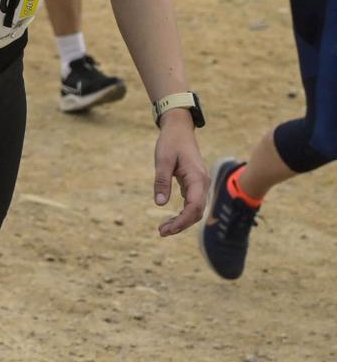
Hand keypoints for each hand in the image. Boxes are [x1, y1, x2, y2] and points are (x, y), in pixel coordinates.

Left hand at [152, 116, 206, 236]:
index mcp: (197, 178)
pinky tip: (171, 218)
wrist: (179, 129)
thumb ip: (161, 181)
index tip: (166, 229)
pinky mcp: (195, 183)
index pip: (194, 207)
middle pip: (196, 212)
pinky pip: (192, 202)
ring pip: (195, 209)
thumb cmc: (170, 142)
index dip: (182, 221)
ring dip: (182, 220)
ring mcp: (200, 184)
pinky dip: (183, 212)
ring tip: (164, 228)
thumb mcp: (162, 159)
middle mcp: (202, 183)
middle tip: (161, 232)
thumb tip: (159, 203)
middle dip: (181, 224)